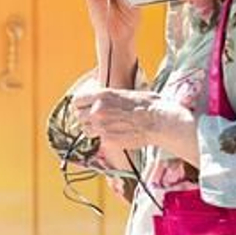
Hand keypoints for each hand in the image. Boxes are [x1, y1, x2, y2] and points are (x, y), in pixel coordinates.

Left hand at [71, 88, 195, 159]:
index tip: (85, 109)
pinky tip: (120, 134)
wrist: (159, 121)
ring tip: (109, 127)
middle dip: (88, 118)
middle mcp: (98, 111)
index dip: (81, 105)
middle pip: (79, 117)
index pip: (77, 101)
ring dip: (94, 129)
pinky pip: (100, 140)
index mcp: (102, 96)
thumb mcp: (125, 94)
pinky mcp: (107, 140)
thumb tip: (102, 100)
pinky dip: (107, 138)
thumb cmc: (148, 105)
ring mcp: (101, 127)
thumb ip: (109, 98)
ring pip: (86, 130)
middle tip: (100, 120)